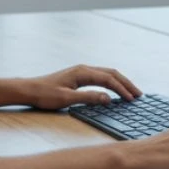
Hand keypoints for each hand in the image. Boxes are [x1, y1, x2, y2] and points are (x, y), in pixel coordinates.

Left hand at [22, 64, 142, 109]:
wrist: (29, 90)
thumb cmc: (45, 94)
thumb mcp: (67, 99)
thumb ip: (89, 98)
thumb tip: (108, 98)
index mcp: (82, 72)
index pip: (108, 79)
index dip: (122, 89)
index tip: (132, 99)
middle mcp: (83, 69)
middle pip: (111, 73)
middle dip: (126, 83)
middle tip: (139, 94)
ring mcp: (81, 71)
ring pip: (106, 74)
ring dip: (120, 82)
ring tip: (131, 92)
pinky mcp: (77, 76)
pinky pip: (100, 77)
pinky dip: (111, 82)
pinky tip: (114, 90)